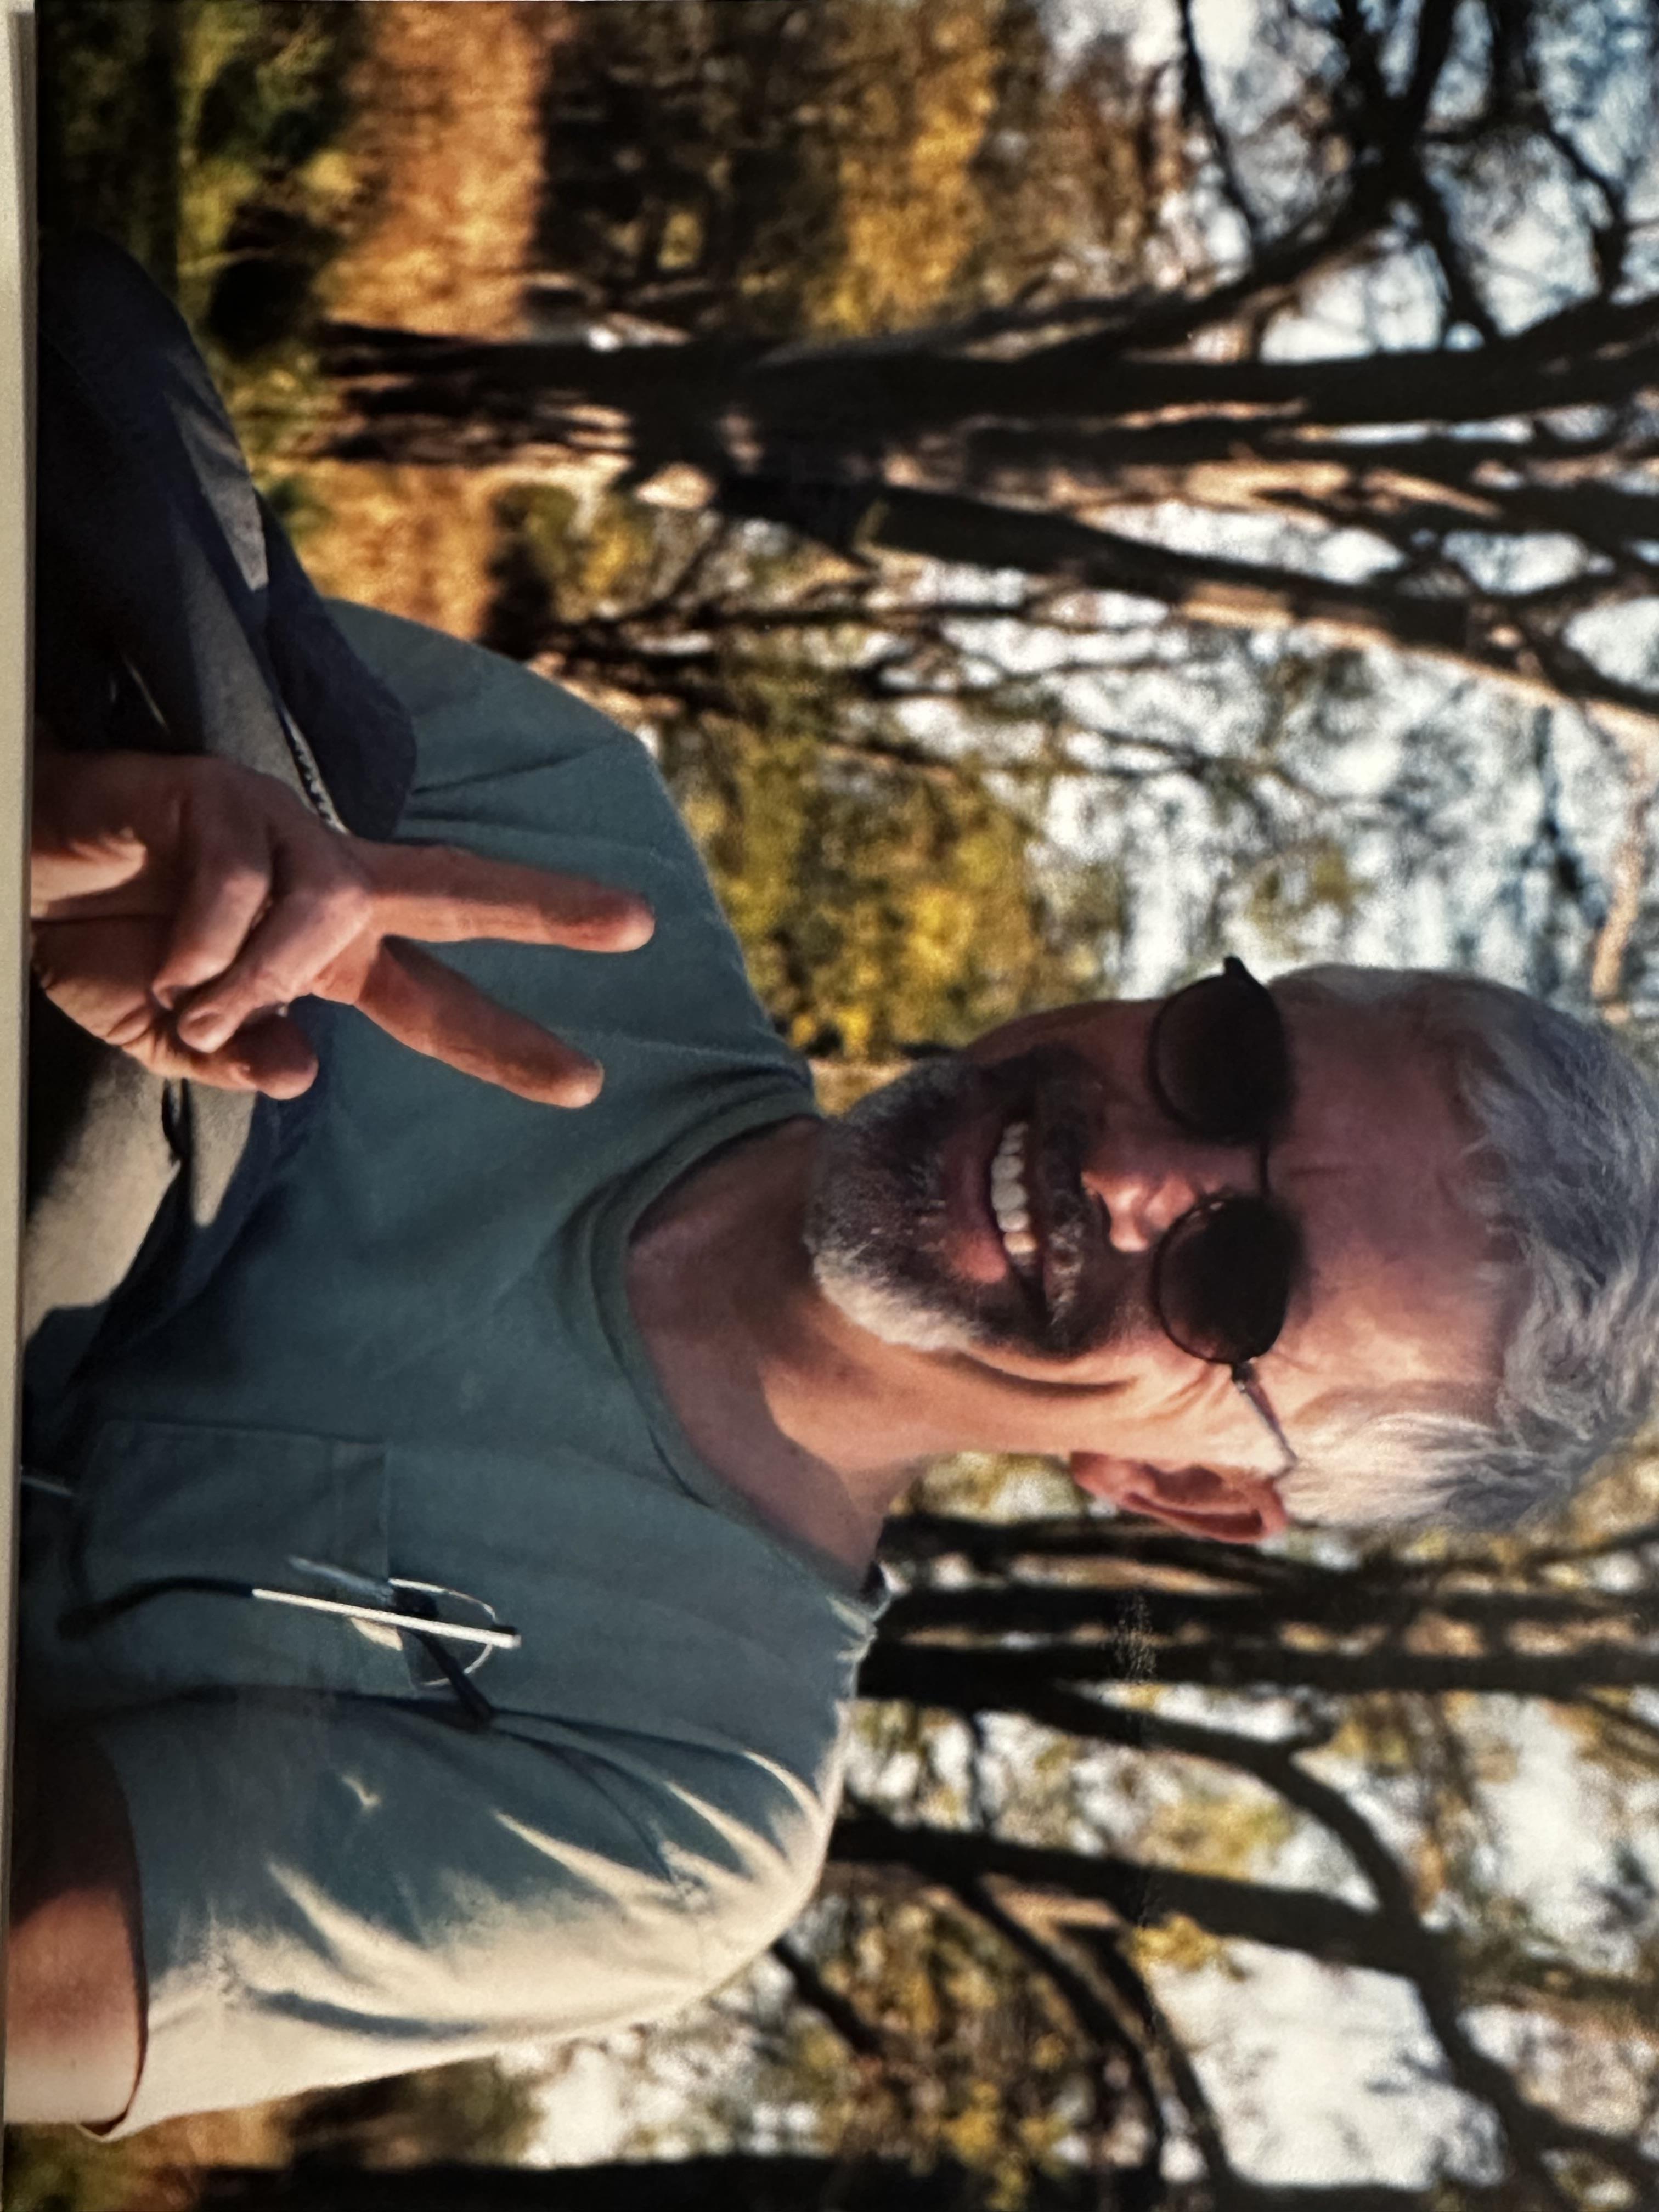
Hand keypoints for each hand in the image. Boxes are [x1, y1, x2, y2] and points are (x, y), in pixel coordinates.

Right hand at [30, 750, 653, 1103]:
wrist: (21, 873)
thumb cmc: (99, 945)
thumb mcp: (167, 1033)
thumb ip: (236, 1058)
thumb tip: (305, 1072)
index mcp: (326, 952)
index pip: (435, 1001)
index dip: (506, 1044)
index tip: (586, 1083)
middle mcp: (325, 885)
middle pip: (456, 889)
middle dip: (546, 907)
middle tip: (641, 925)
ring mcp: (282, 830)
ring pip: (324, 912)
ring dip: (254, 977)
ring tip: (188, 1001)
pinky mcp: (226, 794)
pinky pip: (243, 885)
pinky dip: (202, 945)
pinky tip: (160, 958)